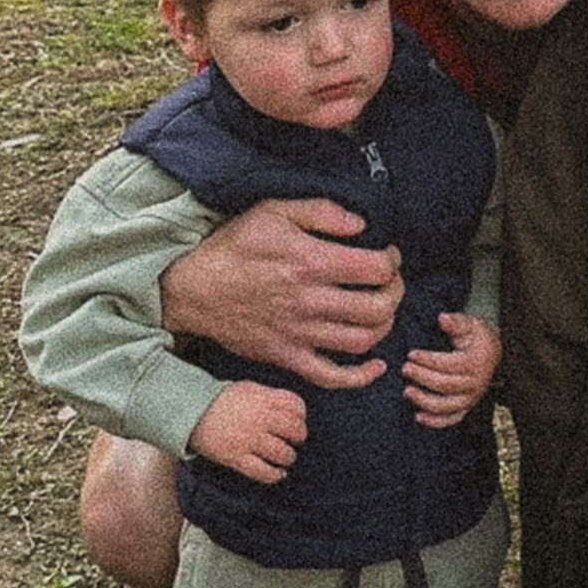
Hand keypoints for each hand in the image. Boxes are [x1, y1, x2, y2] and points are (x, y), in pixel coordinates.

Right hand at [160, 198, 401, 388]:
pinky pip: (331, 377)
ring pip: (362, 341)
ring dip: (384, 326)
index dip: (392, 262)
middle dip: (395, 293)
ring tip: (381, 310)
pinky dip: (360, 376)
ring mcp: (299, 333)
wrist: (191, 288)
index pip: (375, 269)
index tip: (388, 256)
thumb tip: (361, 225)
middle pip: (377, 307)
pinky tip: (375, 364)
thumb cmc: (232, 246)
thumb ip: (321, 212)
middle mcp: (308, 301)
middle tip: (390, 283)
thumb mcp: (272, 211)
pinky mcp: (287, 357)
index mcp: (309, 262)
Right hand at [189, 382, 307, 482]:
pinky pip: (264, 472)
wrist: (190, 411)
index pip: (296, 405)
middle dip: (299, 437)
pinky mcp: (236, 458)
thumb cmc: (220, 400)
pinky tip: (278, 473)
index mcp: (263, 398)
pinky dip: (275, 475)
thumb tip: (291, 409)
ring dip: (288, 457)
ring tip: (285, 457)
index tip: (298, 420)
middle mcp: (259, 418)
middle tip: (294, 440)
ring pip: (283, 453)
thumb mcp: (247, 388)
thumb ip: (269, 396)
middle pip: (295, 430)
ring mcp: (248, 439)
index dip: (301, 415)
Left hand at [402, 312, 501, 429]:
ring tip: (406, 391)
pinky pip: (451, 420)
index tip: (411, 354)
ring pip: (447, 406)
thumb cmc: (475, 336)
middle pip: (446, 385)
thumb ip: (455, 322)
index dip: (429, 360)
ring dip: (425, 401)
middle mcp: (475, 383)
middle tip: (404, 369)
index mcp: (476, 362)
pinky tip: (417, 416)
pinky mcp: (466, 408)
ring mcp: (471, 398)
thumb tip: (442, 318)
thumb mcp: (469, 324)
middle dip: (423, 378)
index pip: (450, 364)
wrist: (490, 352)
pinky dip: (435, 421)